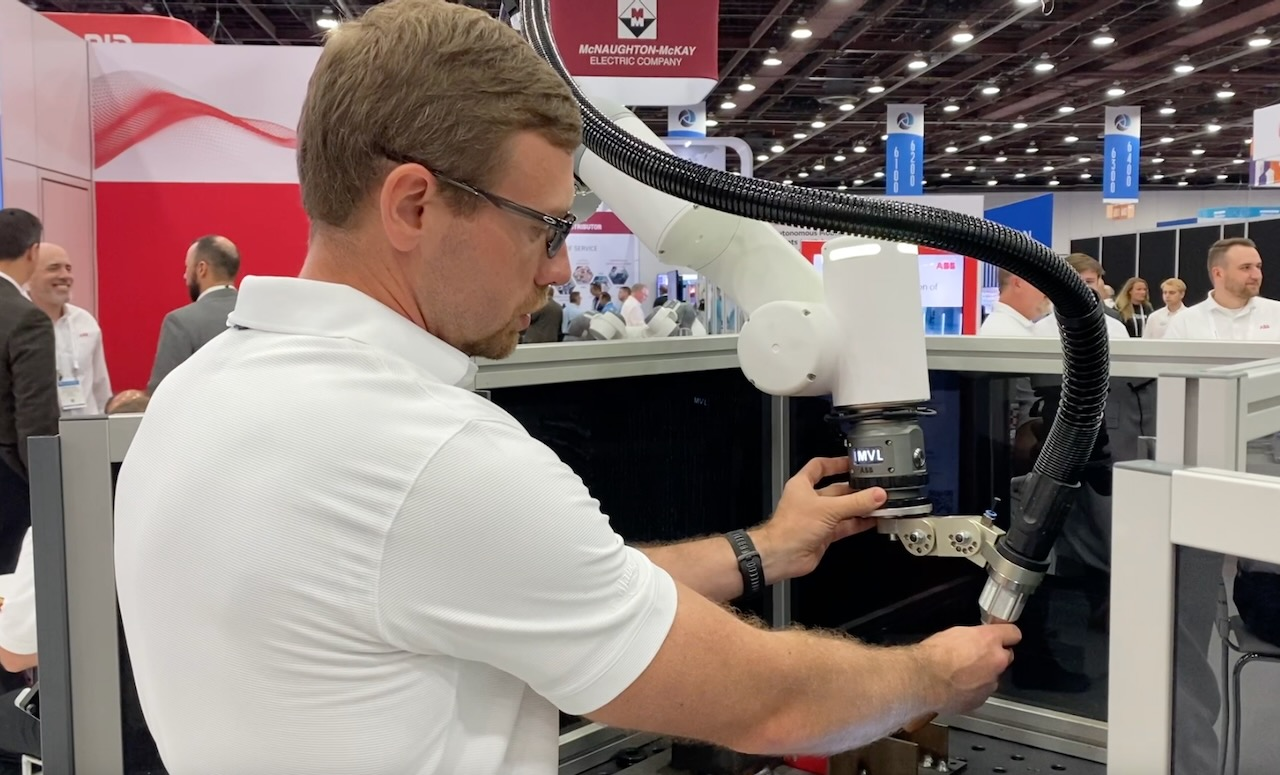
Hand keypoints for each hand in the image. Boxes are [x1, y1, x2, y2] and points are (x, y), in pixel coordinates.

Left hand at [755, 457, 886, 581]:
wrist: (782, 556)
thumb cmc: (790, 528)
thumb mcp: (828, 509)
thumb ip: (855, 502)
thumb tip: (875, 495)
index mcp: (802, 485)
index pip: (820, 467)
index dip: (836, 463)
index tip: (852, 463)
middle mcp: (810, 500)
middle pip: (837, 489)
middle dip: (855, 489)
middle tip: (874, 487)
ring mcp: (817, 518)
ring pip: (843, 509)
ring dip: (860, 507)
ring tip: (878, 503)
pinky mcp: (824, 534)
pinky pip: (845, 525)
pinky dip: (859, 523)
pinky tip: (872, 520)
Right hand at [917, 625, 1020, 715]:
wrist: (924, 680)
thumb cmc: (934, 656)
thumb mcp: (953, 633)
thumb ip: (972, 637)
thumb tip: (974, 640)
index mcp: (989, 640)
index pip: (1013, 633)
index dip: (1007, 635)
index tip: (1004, 636)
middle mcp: (996, 661)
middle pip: (1006, 657)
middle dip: (994, 657)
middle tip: (975, 657)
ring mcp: (990, 683)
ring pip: (992, 677)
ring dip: (982, 676)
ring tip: (960, 675)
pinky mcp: (981, 699)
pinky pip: (981, 693)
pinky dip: (972, 691)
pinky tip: (956, 687)